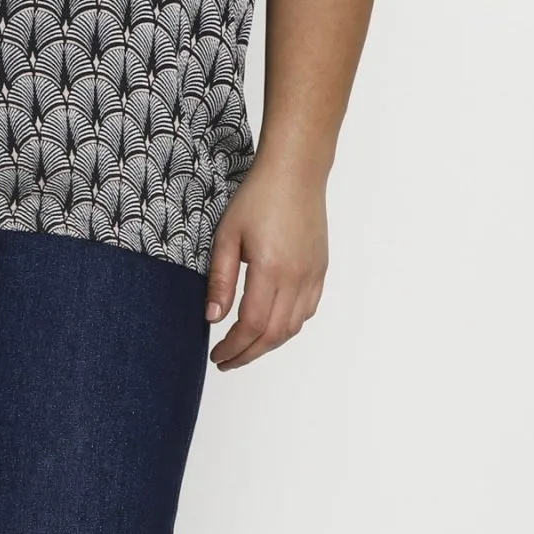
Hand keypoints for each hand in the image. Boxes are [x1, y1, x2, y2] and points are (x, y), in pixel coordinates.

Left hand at [203, 162, 327, 369]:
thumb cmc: (258, 198)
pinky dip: (288, 327)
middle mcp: (297, 277)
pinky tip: (271, 326)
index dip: (233, 347)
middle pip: (274, 335)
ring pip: (293, 327)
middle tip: (226, 361)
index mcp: (271, 269)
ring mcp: (313, 275)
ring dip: (268, 344)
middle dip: (248, 354)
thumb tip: (212, 317)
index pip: (252, 326)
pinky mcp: (320, 270)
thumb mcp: (226, 236)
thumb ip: (220, 280)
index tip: (217, 355)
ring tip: (245, 348)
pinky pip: (307, 310)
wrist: (296, 173)